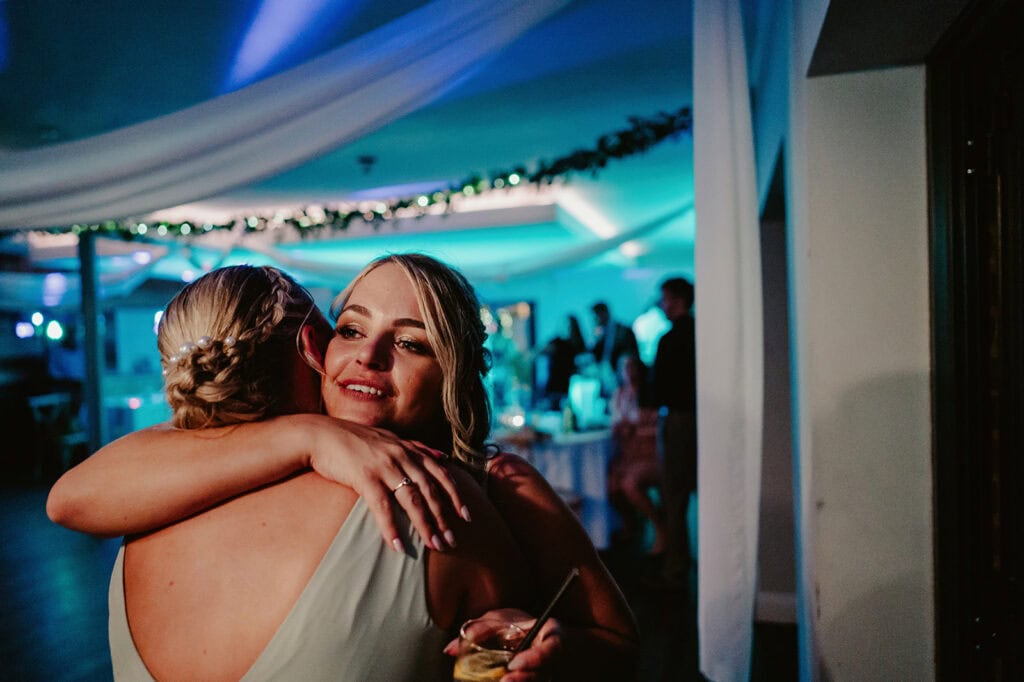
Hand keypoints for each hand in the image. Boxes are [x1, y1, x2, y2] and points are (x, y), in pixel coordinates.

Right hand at [303, 416, 468, 551]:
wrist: (320, 435)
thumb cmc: (354, 440)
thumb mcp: (390, 439)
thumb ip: (417, 449)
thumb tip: (443, 456)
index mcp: (408, 449)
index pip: (440, 473)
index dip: (455, 495)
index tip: (466, 515)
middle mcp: (401, 456)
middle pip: (430, 490)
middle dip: (443, 517)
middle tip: (452, 540)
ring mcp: (384, 466)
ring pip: (412, 499)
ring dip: (425, 525)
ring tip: (434, 545)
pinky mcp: (364, 477)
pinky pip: (382, 507)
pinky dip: (391, 527)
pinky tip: (398, 545)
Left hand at [443, 608, 563, 681]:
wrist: (525, 635)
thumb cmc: (516, 625)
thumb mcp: (498, 620)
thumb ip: (479, 630)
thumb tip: (450, 649)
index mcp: (550, 636)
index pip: (552, 648)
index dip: (536, 658)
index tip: (514, 664)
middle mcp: (551, 659)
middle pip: (544, 674)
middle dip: (523, 680)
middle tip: (504, 681)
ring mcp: (546, 673)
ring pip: (537, 681)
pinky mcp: (535, 680)